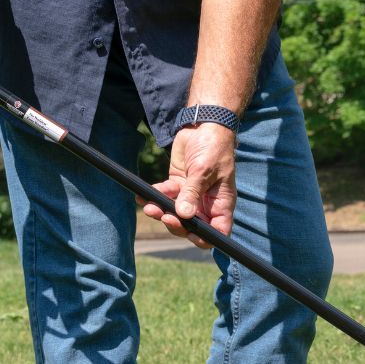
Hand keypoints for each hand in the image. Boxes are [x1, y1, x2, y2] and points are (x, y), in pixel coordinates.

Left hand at [145, 122, 237, 247]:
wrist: (203, 126)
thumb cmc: (213, 147)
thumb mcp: (204, 170)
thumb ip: (193, 193)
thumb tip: (184, 215)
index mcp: (221, 204)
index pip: (217, 232)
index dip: (204, 238)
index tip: (188, 233)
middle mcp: (207, 204)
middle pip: (192, 226)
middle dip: (176, 224)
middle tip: (164, 215)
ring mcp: (191, 195)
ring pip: (175, 213)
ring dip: (161, 211)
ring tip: (149, 206)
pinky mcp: (177, 185)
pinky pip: (165, 196)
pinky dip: (155, 196)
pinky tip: (143, 194)